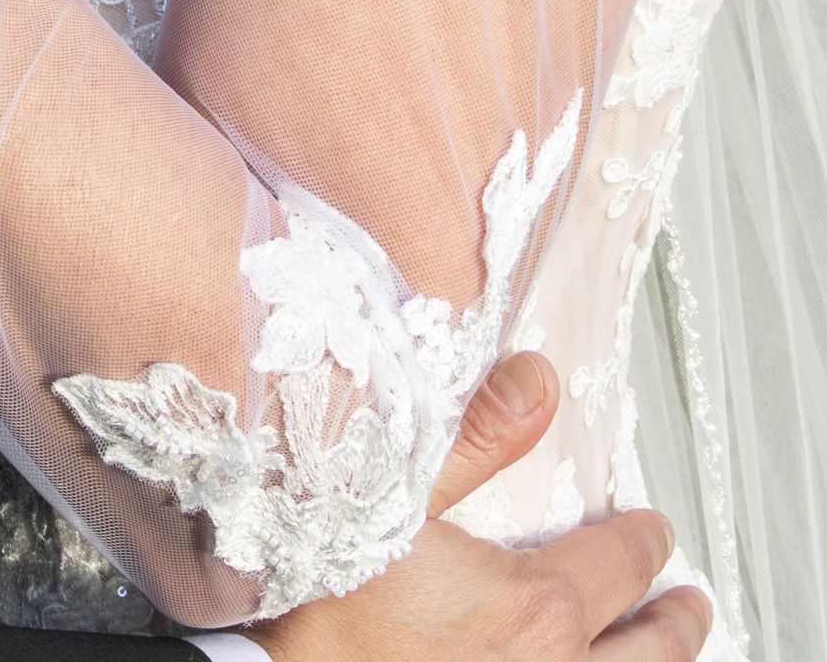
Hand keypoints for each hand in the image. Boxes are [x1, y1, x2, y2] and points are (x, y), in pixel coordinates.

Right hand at [254, 354, 707, 660]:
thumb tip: (538, 380)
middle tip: (689, 603)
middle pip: (645, 653)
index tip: (652, 529)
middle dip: (673, 623)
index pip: (616, 567)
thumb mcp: (394, 494)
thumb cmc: (324, 596)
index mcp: (533, 610)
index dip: (641, 543)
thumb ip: (475, 437)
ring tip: (666, 652)